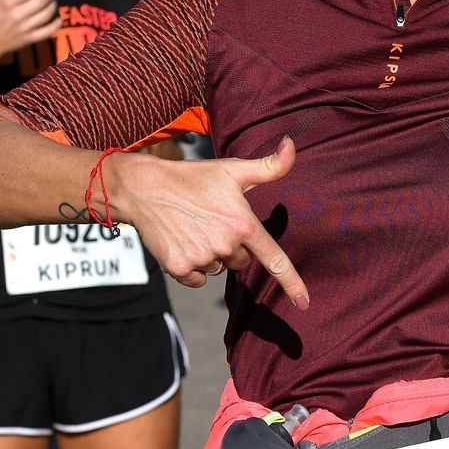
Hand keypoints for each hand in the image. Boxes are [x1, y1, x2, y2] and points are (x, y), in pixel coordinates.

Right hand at [113, 137, 309, 304]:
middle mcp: (225, 245)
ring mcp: (201, 258)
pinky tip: (183, 242)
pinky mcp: (179, 268)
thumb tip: (292, 144)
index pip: (275, 259)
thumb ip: (269, 166)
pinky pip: (198, 279)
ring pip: (219, 268)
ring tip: (194, 228)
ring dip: (212, 255)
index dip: (292, 283)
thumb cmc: (193, 177)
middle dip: (233, 247)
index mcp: (243, 224)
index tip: (304, 303)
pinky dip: (193, 267)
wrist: (144, 187)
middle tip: (213, 222)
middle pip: (242, 261)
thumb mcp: (232, 169)